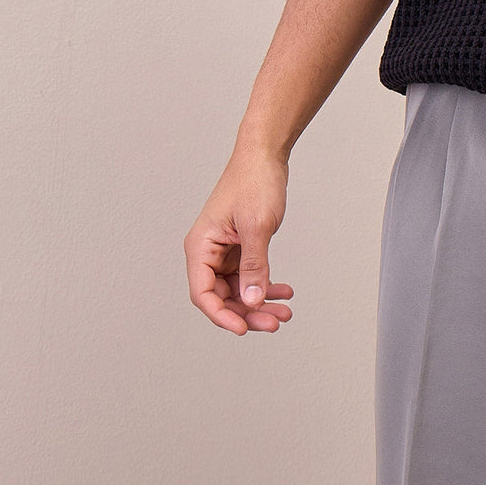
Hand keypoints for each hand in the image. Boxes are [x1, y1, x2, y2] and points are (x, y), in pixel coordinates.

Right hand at [184, 147, 294, 334]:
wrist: (266, 154)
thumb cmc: (254, 181)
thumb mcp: (257, 227)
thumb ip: (254, 266)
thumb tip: (251, 300)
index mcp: (200, 246)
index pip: (203, 294)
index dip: (221, 316)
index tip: (243, 329)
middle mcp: (208, 251)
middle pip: (222, 296)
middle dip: (248, 312)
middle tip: (275, 322)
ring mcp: (225, 250)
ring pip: (238, 289)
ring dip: (259, 301)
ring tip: (285, 311)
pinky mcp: (240, 247)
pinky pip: (249, 275)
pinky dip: (265, 284)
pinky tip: (284, 291)